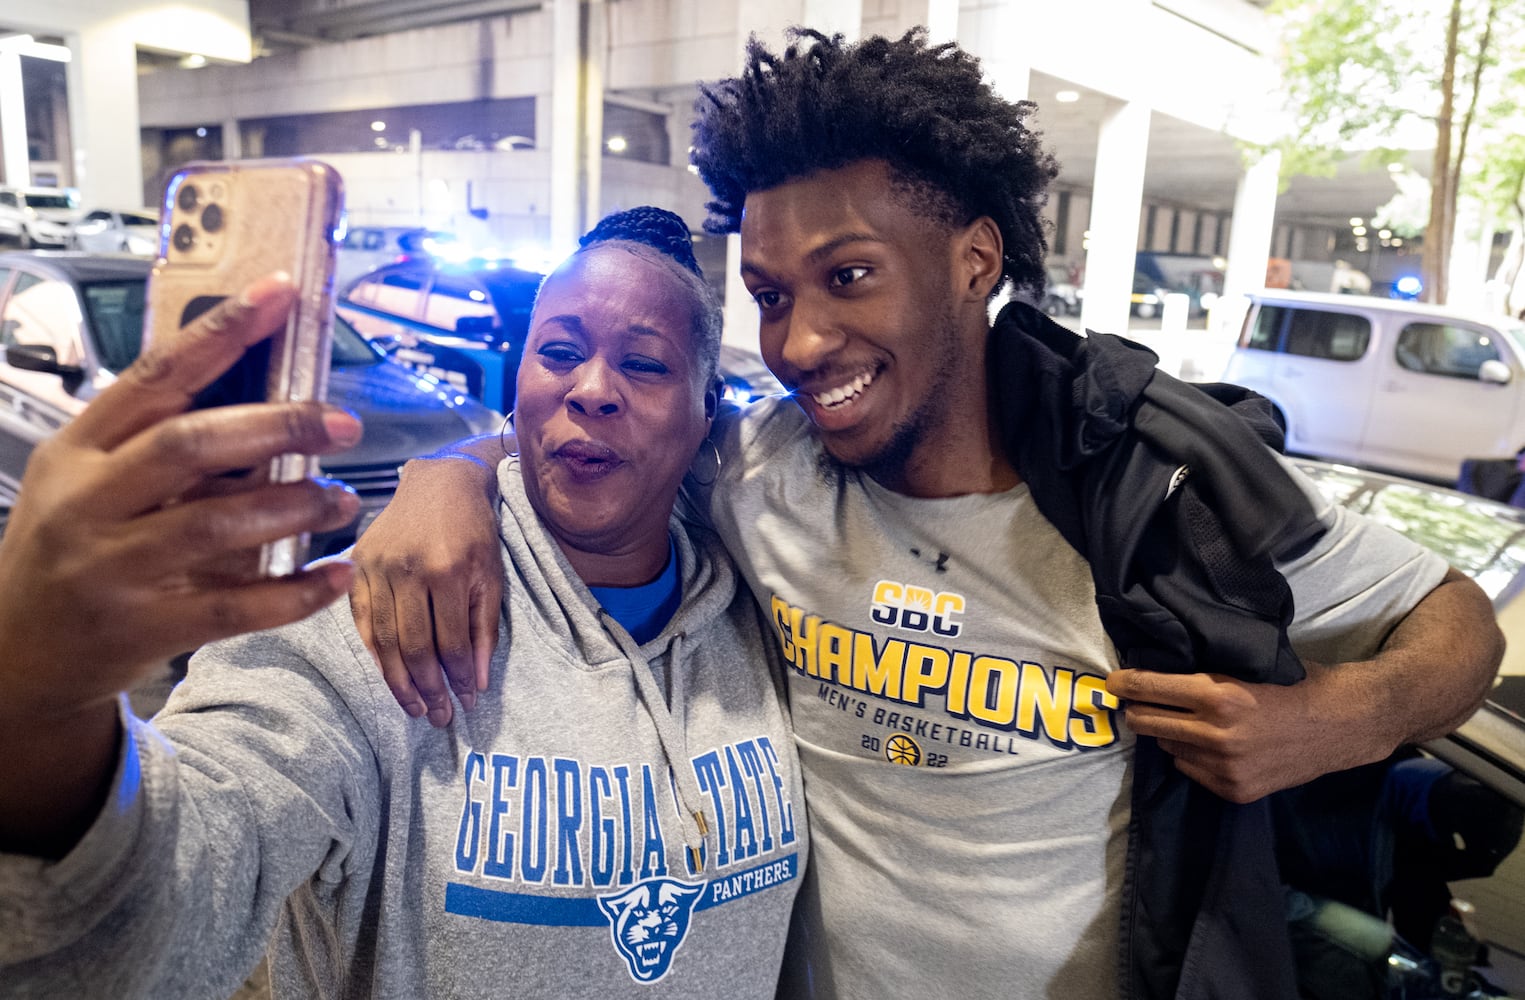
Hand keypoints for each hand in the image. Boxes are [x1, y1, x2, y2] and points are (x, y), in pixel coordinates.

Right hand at [0, 274, 362, 721]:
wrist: (12, 656)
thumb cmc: (68, 550)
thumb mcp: (86, 482)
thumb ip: (157, 444)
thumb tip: (269, 403)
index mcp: (77, 450)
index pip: (154, 377)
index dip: (221, 333)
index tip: (281, 294)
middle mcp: (87, 503)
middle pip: (188, 447)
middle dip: (275, 428)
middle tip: (342, 423)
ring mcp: (111, 569)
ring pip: (215, 526)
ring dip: (293, 507)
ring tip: (341, 497)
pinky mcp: (142, 629)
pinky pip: (234, 607)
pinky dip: (294, 592)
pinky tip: (337, 573)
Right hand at [350, 454, 503, 726]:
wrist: (439, 481)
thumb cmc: (474, 530)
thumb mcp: (492, 575)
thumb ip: (485, 629)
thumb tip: (477, 682)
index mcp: (448, 570)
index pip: (451, 642)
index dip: (459, 678)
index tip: (466, 703)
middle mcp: (408, 570)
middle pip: (414, 648)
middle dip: (428, 690)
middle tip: (438, 718)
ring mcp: (377, 567)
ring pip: (385, 641)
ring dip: (400, 682)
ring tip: (415, 708)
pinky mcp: (358, 565)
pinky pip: (363, 621)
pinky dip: (375, 653)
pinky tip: (389, 676)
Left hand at [1106, 664, 1379, 802]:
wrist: (1345, 725)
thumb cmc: (1297, 683)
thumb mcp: (1249, 665)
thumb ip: (1207, 672)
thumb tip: (1160, 667)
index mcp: (1219, 695)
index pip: (1150, 689)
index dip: (1125, 683)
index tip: (1111, 682)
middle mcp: (1217, 734)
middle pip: (1148, 722)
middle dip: (1137, 709)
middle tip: (1133, 701)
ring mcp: (1225, 767)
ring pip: (1168, 749)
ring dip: (1167, 735)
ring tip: (1178, 722)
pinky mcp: (1235, 790)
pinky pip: (1190, 771)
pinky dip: (1191, 757)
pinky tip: (1206, 744)